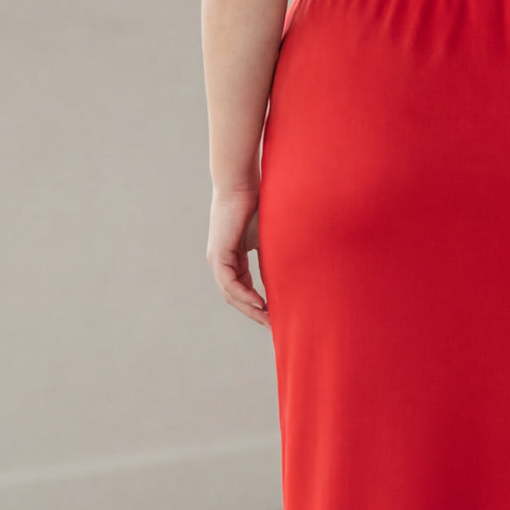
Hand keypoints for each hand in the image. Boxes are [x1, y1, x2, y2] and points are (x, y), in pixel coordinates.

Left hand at [207, 185, 269, 326]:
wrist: (243, 183)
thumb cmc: (258, 203)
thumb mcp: (269, 238)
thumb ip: (273, 257)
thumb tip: (292, 275)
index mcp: (233, 256)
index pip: (243, 287)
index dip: (258, 304)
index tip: (275, 315)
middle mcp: (222, 260)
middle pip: (236, 296)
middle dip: (254, 312)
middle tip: (273, 326)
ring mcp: (218, 258)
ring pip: (231, 293)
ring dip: (249, 308)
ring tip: (268, 319)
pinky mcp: (218, 253)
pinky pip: (229, 283)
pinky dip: (243, 295)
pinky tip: (258, 303)